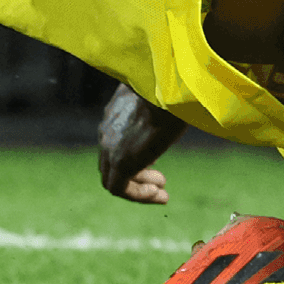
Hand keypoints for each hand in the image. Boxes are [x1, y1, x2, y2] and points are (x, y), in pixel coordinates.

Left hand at [98, 83, 185, 204]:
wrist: (169, 88)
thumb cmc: (172, 89)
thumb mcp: (161, 99)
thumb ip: (157, 109)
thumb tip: (176, 112)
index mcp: (115, 113)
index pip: (115, 143)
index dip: (135, 156)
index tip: (156, 163)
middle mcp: (107, 130)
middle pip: (112, 162)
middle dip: (137, 174)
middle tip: (161, 180)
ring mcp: (109, 146)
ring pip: (113, 178)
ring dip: (139, 187)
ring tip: (162, 192)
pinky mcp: (119, 160)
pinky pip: (118, 188)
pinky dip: (138, 194)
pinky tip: (159, 195)